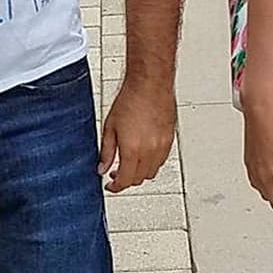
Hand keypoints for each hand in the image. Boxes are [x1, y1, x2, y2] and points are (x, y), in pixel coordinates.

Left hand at [99, 75, 176, 192]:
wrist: (150, 84)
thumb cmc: (130, 100)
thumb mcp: (110, 127)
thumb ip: (107, 152)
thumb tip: (103, 168)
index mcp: (132, 150)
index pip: (125, 181)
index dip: (116, 187)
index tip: (110, 186)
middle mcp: (150, 151)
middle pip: (139, 179)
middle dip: (127, 179)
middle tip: (117, 173)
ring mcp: (162, 146)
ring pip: (152, 172)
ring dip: (140, 172)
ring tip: (130, 162)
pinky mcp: (170, 140)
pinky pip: (161, 160)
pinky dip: (152, 162)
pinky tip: (143, 153)